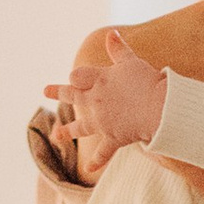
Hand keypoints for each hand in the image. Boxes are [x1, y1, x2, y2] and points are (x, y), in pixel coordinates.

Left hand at [56, 31, 167, 170]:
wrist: (159, 107)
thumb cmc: (147, 81)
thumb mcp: (131, 62)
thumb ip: (119, 49)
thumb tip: (111, 34)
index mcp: (99, 80)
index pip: (78, 75)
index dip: (76, 76)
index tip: (73, 77)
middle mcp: (96, 101)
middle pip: (72, 96)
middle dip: (58, 92)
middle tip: (44, 90)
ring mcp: (102, 121)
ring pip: (81, 126)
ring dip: (68, 131)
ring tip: (56, 134)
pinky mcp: (113, 137)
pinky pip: (103, 152)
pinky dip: (97, 161)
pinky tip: (89, 169)